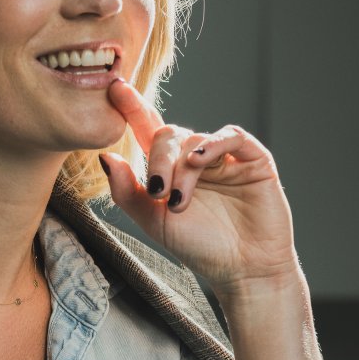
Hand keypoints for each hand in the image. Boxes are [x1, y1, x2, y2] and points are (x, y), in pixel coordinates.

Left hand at [101, 78, 298, 297]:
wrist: (241, 270)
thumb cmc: (199, 247)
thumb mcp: (153, 221)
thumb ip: (127, 192)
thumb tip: (105, 157)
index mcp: (171, 168)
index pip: (148, 129)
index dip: (132, 108)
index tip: (114, 89)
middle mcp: (197, 157)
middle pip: (168, 134)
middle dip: (158, 160)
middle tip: (158, 192)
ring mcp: (225, 157)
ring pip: (194, 139)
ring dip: (181, 168)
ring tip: (179, 200)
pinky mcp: (253, 159)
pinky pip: (231, 136)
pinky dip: (213, 144)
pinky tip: (200, 161)